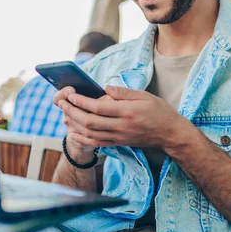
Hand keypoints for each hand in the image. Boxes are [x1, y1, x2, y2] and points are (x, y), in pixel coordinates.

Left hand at [54, 85, 185, 150]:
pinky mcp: (118, 144)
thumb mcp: (144, 95)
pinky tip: (73, 131)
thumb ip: (123, 92)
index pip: (98, 107)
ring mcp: (118, 137)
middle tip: (62, 103)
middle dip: (72, 112)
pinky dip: (81, 138)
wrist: (169, 134)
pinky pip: (95, 143)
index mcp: (127, 112)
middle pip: (89, 122)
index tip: (71, 94)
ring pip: (90, 134)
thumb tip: (105, 88)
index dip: (81, 101)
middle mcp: (121, 127)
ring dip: (74, 125)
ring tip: (64, 114)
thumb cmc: (158, 111)